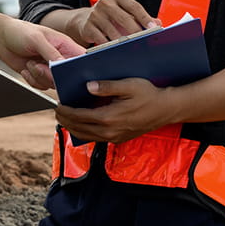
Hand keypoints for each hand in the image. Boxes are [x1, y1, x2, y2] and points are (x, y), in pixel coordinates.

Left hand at [0, 20, 83, 89]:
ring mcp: (50, 69)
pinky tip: (26, 68)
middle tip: (39, 66)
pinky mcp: (40, 76)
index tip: (65, 71)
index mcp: (66, 46)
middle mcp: (60, 58)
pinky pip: (41, 86)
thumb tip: (62, 66)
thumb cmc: (20, 32)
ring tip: (30, 63)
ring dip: (39, 76)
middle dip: (52, 75)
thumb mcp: (37, 39)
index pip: (81, 60)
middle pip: (68, 77)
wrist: (2, 39)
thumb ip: (51, 53)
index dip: (79, 69)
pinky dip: (31, 80)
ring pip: (53, 84)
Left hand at [54, 77, 180, 142]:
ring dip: (74, 128)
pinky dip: (85, 132)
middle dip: (65, 120)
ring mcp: (115, 137)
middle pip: (79, 128)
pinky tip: (82, 124)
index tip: (58, 105)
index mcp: (109, 118)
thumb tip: (88, 87)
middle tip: (57, 112)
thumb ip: (107, 87)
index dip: (66, 111)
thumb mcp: (128, 85)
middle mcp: (110, 131)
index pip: (79, 116)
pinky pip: (96, 138)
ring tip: (65, 119)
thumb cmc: (149, 95)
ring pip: (87, 136)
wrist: (167, 110)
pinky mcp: (119, 139)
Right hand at [72, 0, 158, 45]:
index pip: (135, 7)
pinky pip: (101, 38)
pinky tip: (114, 49)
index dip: (145, 18)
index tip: (154, 28)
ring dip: (122, 41)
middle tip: (144, 41)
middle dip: (135, 31)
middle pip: (124, 18)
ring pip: (112, 30)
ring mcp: (95, 14)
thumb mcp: (126, 13)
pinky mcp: (87, 26)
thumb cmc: (111, 17)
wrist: (85, 20)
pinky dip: (109, 45)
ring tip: (130, 48)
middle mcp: (105, 3)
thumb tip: (158, 23)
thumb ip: (142, 18)